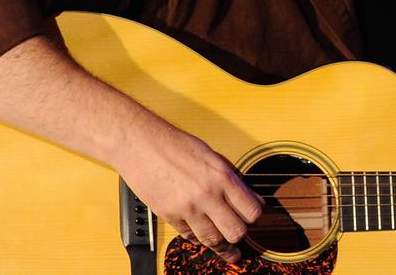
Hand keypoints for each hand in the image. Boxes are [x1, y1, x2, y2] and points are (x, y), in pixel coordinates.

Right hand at [113, 119, 263, 262]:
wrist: (140, 144)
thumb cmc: (176, 145)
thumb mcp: (212, 156)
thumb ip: (230, 179)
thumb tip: (248, 197)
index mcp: (222, 176)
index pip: (251, 211)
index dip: (255, 216)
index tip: (253, 217)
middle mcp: (207, 194)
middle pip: (236, 231)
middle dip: (240, 235)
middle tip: (241, 235)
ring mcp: (187, 208)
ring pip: (213, 239)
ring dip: (221, 245)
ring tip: (228, 250)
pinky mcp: (169, 216)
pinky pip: (189, 236)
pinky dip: (198, 237)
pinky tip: (202, 234)